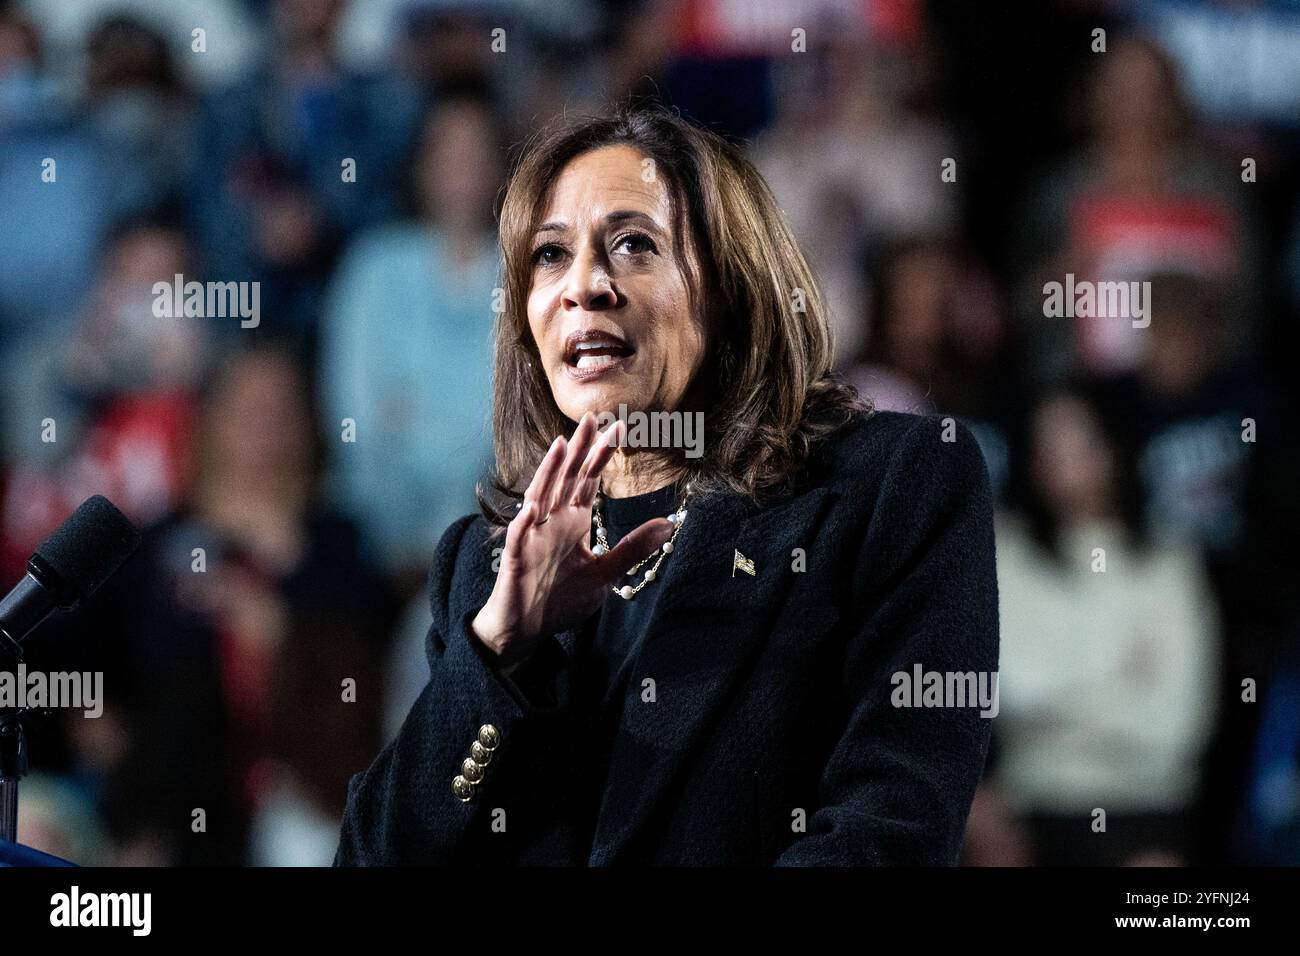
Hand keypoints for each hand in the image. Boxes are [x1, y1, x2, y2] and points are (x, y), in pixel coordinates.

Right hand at [471, 412, 673, 663]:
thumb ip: (631, 548)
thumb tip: (667, 525)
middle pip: (565, 479)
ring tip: (561, 446)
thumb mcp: (604, 573)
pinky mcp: (516, 559)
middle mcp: (552, 522)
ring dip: (549, 473)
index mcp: (573, 522)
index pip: (588, 480)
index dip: (601, 455)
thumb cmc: (560, 598)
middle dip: (578, 449)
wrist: (525, 629)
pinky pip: (519, 538)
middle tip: (591, 417)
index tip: (619, 428)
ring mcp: (532, 538)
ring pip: (540, 498)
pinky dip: (523, 523)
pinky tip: (532, 509)